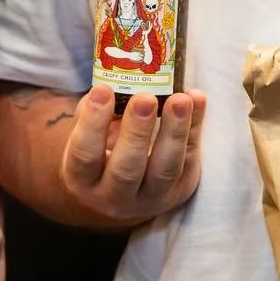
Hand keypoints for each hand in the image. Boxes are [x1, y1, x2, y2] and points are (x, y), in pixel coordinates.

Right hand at [60, 84, 205, 224]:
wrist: (118, 193)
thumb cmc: (97, 152)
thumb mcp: (85, 135)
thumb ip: (93, 112)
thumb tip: (113, 81)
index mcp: (83, 180)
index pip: (85, 155)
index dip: (94, 123)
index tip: (103, 90)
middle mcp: (114, 197)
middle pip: (127, 170)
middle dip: (137, 132)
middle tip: (146, 98)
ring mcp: (151, 199)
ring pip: (165, 170)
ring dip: (175, 131)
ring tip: (181, 99)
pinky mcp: (180, 191)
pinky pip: (189, 160)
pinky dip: (195, 128)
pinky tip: (197, 99)